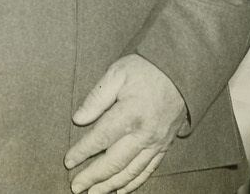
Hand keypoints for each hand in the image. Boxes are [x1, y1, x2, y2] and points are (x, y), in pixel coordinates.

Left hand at [64, 55, 186, 193]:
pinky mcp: (164, 145)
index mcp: (129, 114)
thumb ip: (97, 97)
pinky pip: (148, 170)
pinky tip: (121, 190)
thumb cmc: (147, 69)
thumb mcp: (117, 73)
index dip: (82, 152)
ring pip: (130, 171)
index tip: (68, 161)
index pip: (100, 139)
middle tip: (76, 186)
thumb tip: (78, 118)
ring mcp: (155, 142)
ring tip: (94, 193)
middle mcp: (143, 133)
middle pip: (114, 162)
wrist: (181, 71)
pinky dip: (133, 183)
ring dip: (110, 185)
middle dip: (93, 177)